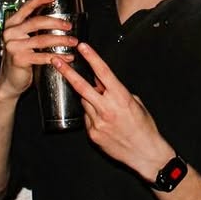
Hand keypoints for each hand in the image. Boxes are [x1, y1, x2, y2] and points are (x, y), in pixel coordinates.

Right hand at [0, 0, 77, 100]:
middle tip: (69, 26)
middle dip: (57, 23)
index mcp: (12, 24)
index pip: (26, 7)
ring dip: (61, 40)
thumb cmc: (20, 58)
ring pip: (43, 39)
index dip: (40, 0)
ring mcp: (14, 46)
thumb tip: (55, 20)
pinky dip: (59, 56)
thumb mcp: (23, 40)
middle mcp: (11, 33)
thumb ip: (32, 29)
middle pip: (37, 22)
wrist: (9, 80)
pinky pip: (43, 56)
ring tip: (73, 42)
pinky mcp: (19, 59)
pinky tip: (68, 57)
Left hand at [51, 43, 174, 182]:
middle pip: (82, 86)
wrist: (145, 152)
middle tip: (55, 61)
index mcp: (121, 98)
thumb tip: (103, 83)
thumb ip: (118, 92)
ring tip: (102, 103)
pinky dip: (92, 115)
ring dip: (88, 98)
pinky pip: (87, 118)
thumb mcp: (136, 103)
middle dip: (67, 72)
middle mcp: (107, 108)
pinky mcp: (93, 134)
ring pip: (84, 102)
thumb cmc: (144, 127)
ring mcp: (98, 122)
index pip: (103, 73)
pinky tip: (105, 122)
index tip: (82, 47)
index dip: (92, 58)